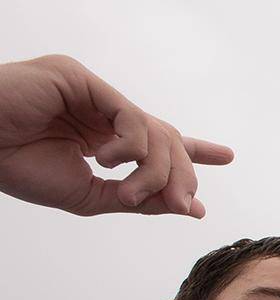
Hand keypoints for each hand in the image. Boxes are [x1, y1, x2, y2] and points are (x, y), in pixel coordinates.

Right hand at [0, 55, 231, 216]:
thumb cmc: (19, 168)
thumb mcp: (90, 197)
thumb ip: (138, 200)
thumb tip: (188, 207)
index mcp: (98, 135)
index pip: (155, 139)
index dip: (190, 148)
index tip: (225, 156)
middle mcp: (98, 111)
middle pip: (164, 139)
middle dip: (181, 175)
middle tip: (185, 205)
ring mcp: (91, 93)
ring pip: (154, 131)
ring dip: (155, 171)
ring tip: (131, 194)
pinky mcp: (80, 78)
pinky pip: (130, 115)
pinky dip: (130, 146)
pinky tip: (105, 160)